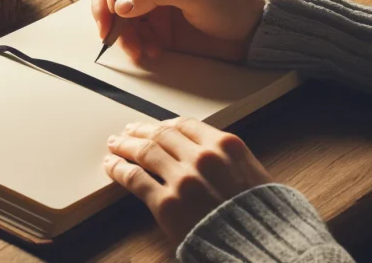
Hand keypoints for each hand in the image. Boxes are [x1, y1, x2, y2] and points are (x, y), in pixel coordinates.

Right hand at [91, 0, 266, 61]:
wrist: (257, 32)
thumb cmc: (235, 1)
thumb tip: (122, 5)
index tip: (113, 1)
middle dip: (108, 10)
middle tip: (110, 31)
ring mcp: (157, 3)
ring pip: (121, 15)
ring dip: (124, 34)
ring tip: (138, 50)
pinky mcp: (161, 27)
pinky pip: (136, 34)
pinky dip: (137, 45)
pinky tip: (151, 53)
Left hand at [104, 117, 271, 243]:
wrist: (259, 246)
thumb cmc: (260, 217)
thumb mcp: (252, 175)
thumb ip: (226, 158)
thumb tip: (202, 150)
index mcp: (225, 146)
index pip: (185, 125)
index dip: (165, 124)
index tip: (156, 126)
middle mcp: (202, 157)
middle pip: (161, 134)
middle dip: (140, 131)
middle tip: (128, 131)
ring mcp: (183, 179)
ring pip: (144, 151)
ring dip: (125, 145)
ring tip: (115, 145)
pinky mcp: (166, 203)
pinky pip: (135, 178)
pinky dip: (119, 169)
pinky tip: (111, 166)